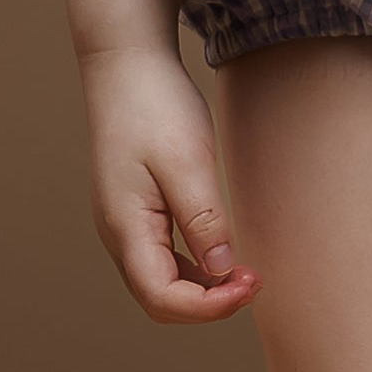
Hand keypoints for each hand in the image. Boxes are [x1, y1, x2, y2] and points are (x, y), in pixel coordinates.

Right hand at [80, 43, 261, 322]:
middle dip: (207, 303)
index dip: (207, 307)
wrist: (125, 64)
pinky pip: (160, 257)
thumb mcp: (187, 161)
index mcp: (125, 225)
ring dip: (202, 288)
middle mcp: (117, 232)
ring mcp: (122, 222)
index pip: (160, 297)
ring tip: (245, 272)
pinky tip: (223, 252)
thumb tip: (223, 271)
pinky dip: (193, 266)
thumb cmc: (154, 105)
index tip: (250, 285)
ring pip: (159, 281)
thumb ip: (203, 221)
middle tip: (254, 281)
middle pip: (157, 298)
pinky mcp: (134, 210)